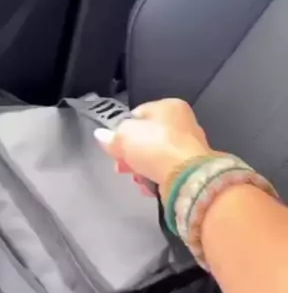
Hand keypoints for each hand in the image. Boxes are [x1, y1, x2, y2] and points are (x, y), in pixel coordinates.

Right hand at [95, 98, 212, 198]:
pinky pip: (166, 171)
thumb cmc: (156, 147)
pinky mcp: (191, 169)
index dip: (123, 129)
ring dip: (141, 168)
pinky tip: (147, 186)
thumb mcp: (124, 136)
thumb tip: (101, 135)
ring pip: (156, 156)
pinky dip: (155, 178)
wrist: (186, 177)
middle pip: (147, 138)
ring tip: (135, 177)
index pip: (138, 114)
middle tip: (120, 165)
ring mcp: (189, 147)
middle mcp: (183, 123)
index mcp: (169, 106)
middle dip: (130, 153)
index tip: (114, 144)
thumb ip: (111, 136)